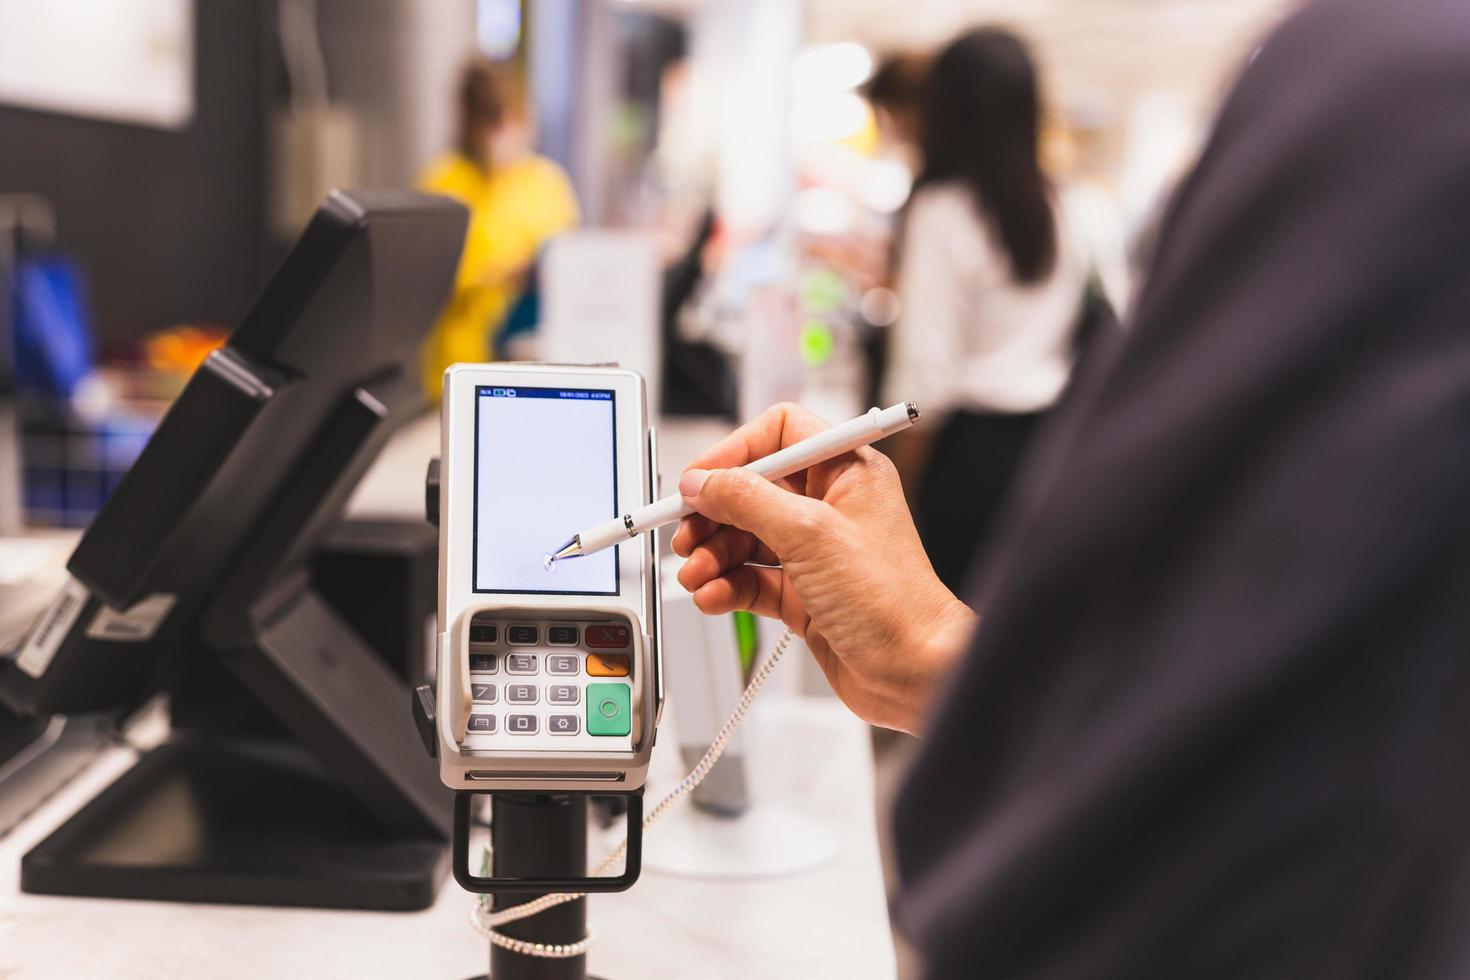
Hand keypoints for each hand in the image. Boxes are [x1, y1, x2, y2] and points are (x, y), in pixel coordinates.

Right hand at [671, 403, 976, 733]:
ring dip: (712, 555)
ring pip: (745, 538)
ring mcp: (814, 553)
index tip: (700, 480)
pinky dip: (726, 586)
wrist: (914, 671)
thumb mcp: (810, 534)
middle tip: (686, 535)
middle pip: (751, 491)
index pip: (779, 435)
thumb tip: (703, 482)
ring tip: (695, 575)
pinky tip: (713, 596)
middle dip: (713, 514)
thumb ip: (748, 500)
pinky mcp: (803, 594)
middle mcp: (830, 507)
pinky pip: (750, 578)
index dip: (735, 453)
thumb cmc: (892, 599)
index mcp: (846, 472)